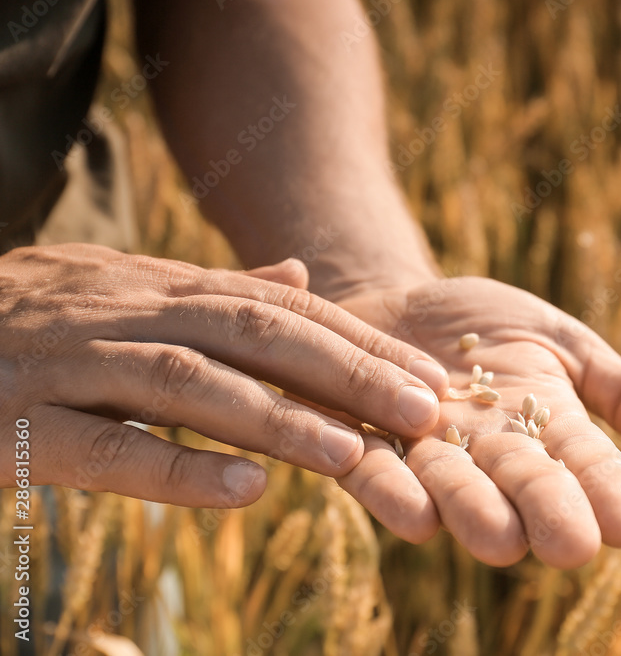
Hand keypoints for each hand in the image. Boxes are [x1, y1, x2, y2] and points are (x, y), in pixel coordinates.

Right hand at [0, 244, 449, 507]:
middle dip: (344, 372)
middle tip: (421, 412)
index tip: (427, 380)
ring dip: (277, 420)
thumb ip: (209, 291)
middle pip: (250, 332)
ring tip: (354, 456)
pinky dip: (174, 467)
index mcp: (154, 287)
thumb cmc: (28, 325)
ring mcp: (65, 363)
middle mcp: (120, 312)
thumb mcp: (122, 293)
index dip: (357, 341)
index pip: (277, 307)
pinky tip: (243, 493)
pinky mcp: (11, 422)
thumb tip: (297, 278)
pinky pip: (99, 447)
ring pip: (186, 382)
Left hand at [323, 276, 620, 568]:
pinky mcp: (362, 438)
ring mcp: (425, 450)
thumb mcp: (566, 348)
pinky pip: (373, 468)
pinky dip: (389, 487)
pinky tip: (411, 512)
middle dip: (544, 513)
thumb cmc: (490, 331)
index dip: (605, 491)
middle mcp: (489, 452)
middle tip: (570, 547)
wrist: (401, 305)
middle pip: (521, 486)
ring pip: (449, 486)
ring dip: (470, 511)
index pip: (585, 464)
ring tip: (497, 540)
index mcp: (545, 428)